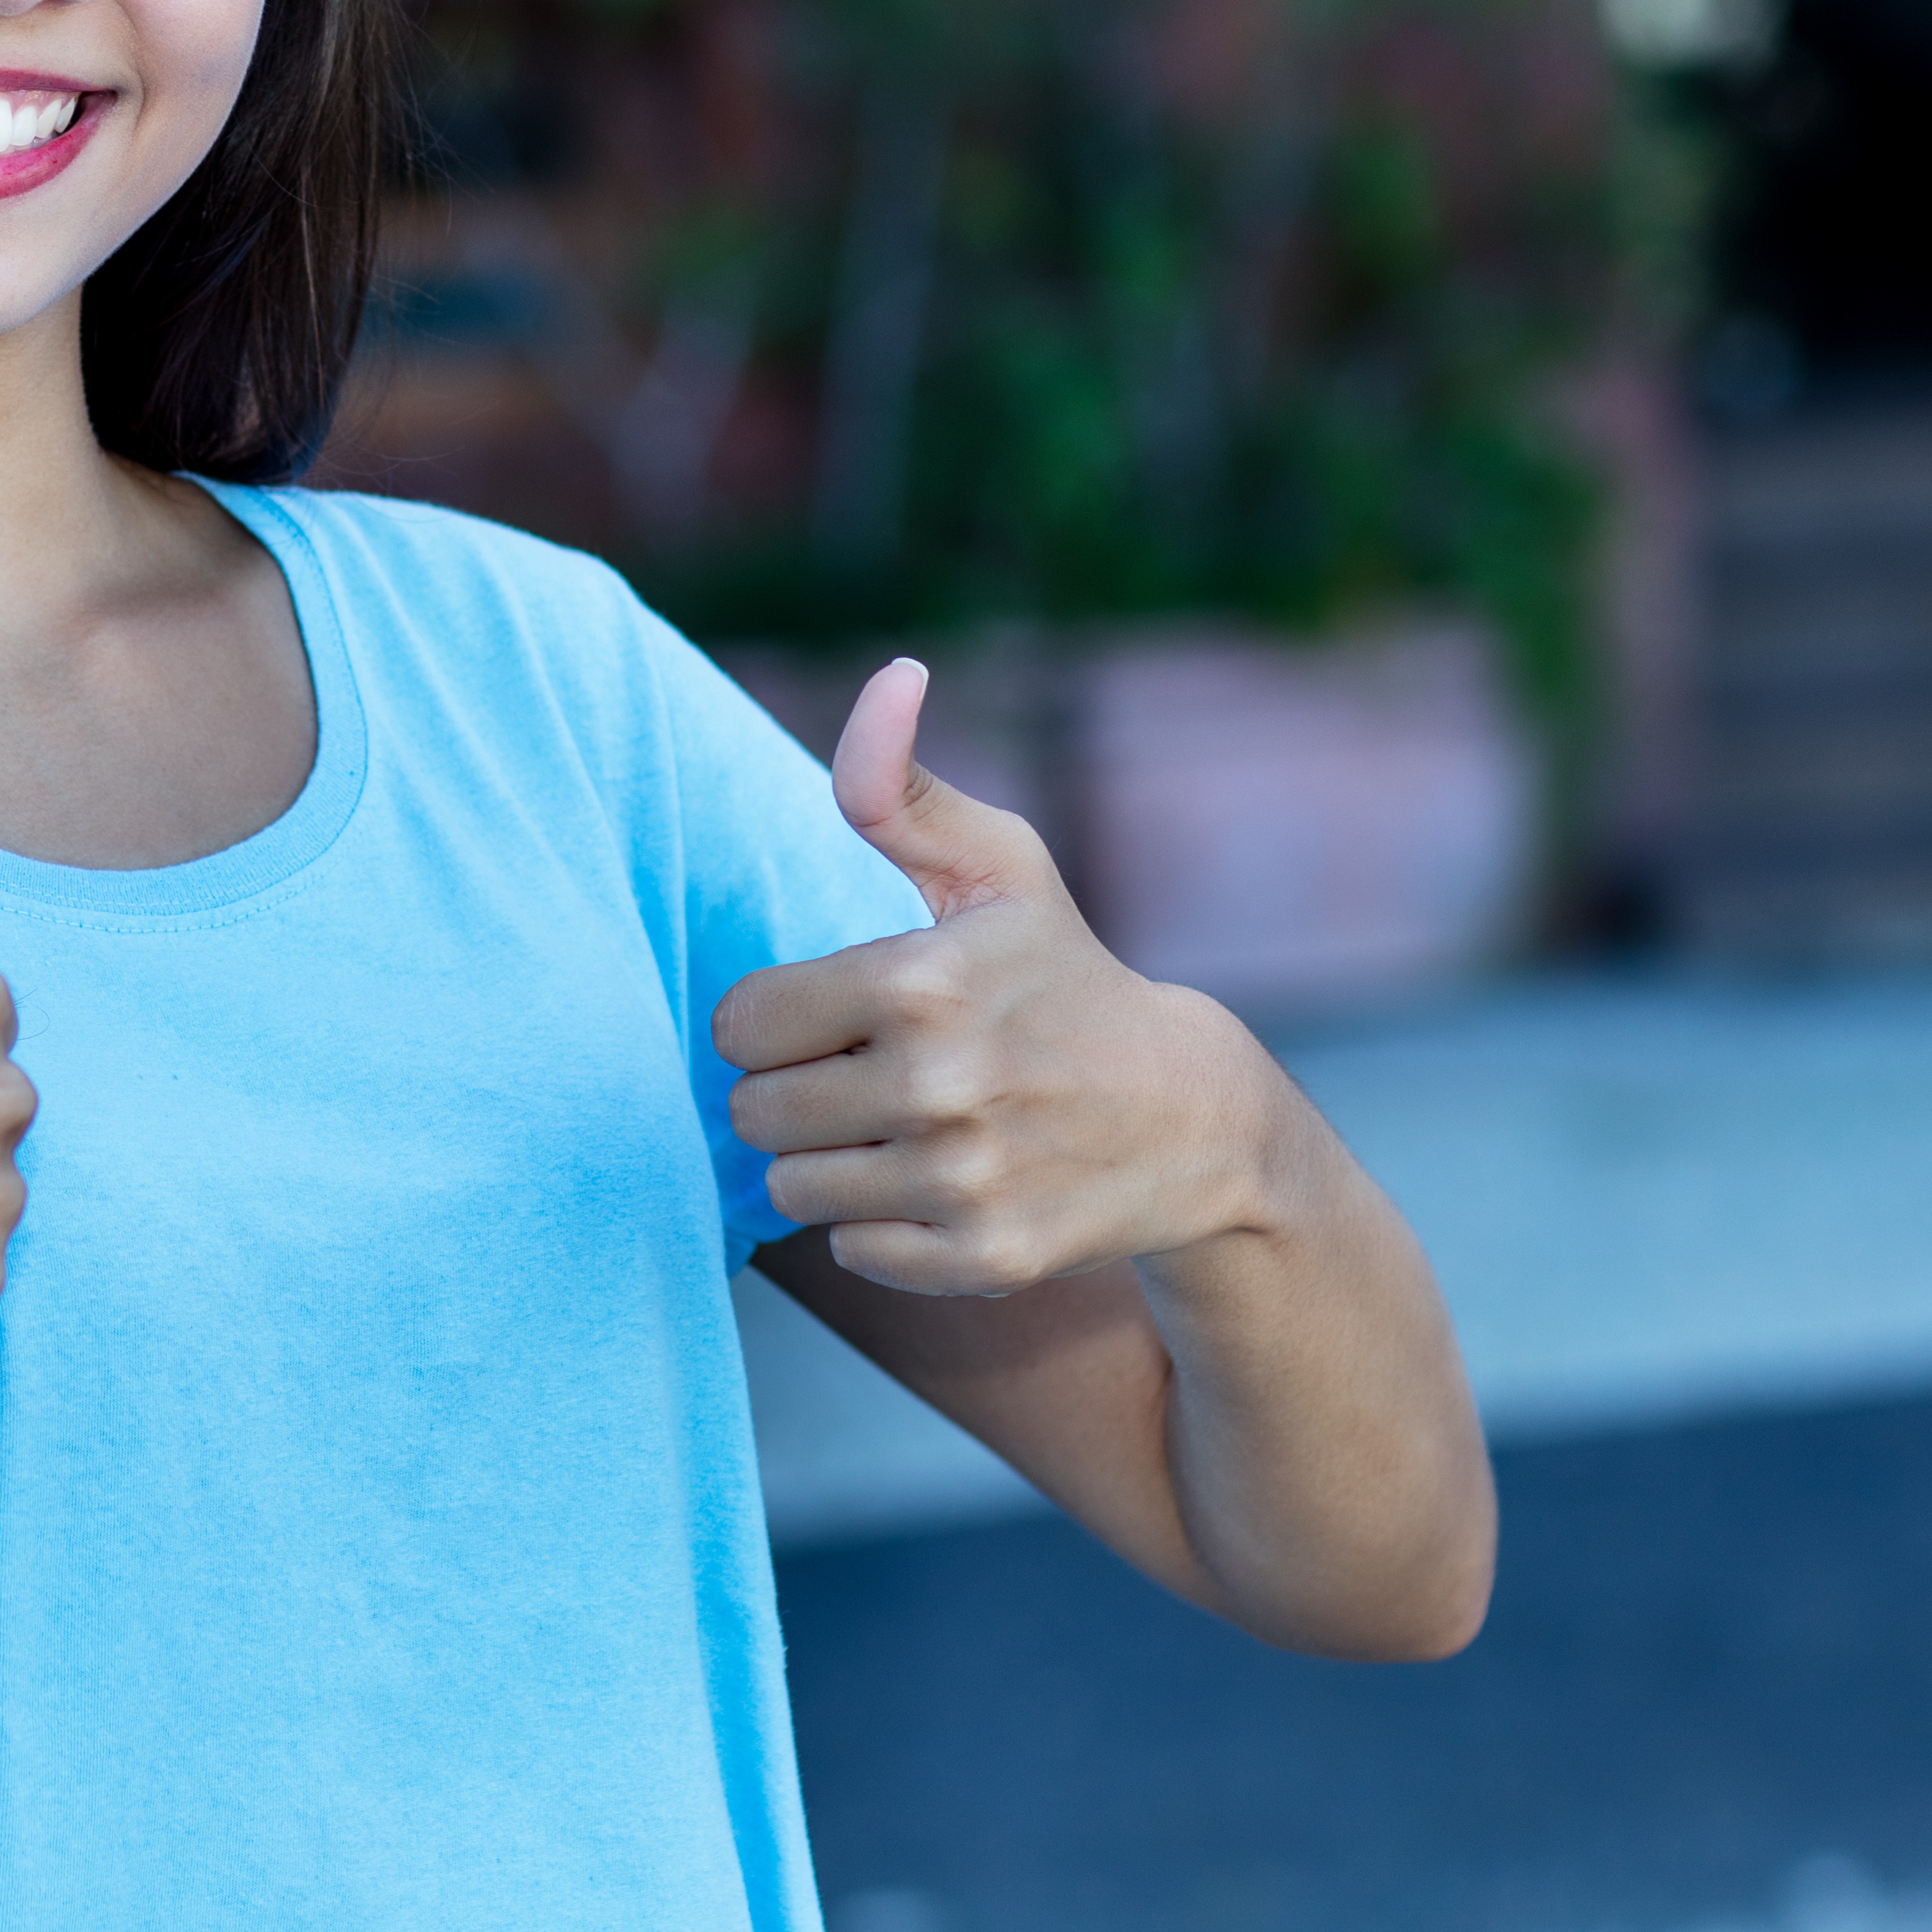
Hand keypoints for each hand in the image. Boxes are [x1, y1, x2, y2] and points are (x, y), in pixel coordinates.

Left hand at [713, 658, 1289, 1298]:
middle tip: (866, 1073)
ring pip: (790, 1189)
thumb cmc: (1066, 976)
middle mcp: (937, 1084)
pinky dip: (880, 1226)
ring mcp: (963, 1178)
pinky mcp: (984, 1257)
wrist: (1192, 1118)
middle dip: (795, 1091)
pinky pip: (851, 1251)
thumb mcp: (998, 868)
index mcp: (919, 979)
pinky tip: (941, 1182)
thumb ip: (900, 785)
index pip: (738, 1024)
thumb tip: (893, 674)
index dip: (774, 1018)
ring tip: (900, 1126)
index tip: (833, 1014)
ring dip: (830, 1161)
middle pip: (753, 1113)